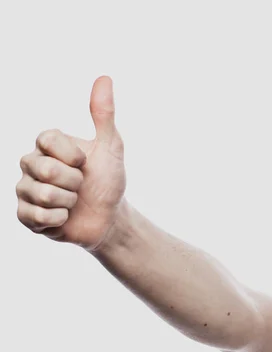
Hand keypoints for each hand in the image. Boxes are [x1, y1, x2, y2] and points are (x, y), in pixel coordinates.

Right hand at [16, 76, 126, 250]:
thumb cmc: (108, 181)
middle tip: (81, 186)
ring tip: (73, 202)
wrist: (109, 218)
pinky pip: (37, 216)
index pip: (48, 140)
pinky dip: (60, 219)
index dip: (73, 156)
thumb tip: (104, 78)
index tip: (85, 163)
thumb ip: (104, 115)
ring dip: (69, 202)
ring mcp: (25, 190)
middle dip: (74, 182)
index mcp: (46, 145)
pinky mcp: (26, 216)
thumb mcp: (111, 147)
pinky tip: (65, 217)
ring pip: (43, 195)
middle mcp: (30, 164)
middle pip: (46, 170)